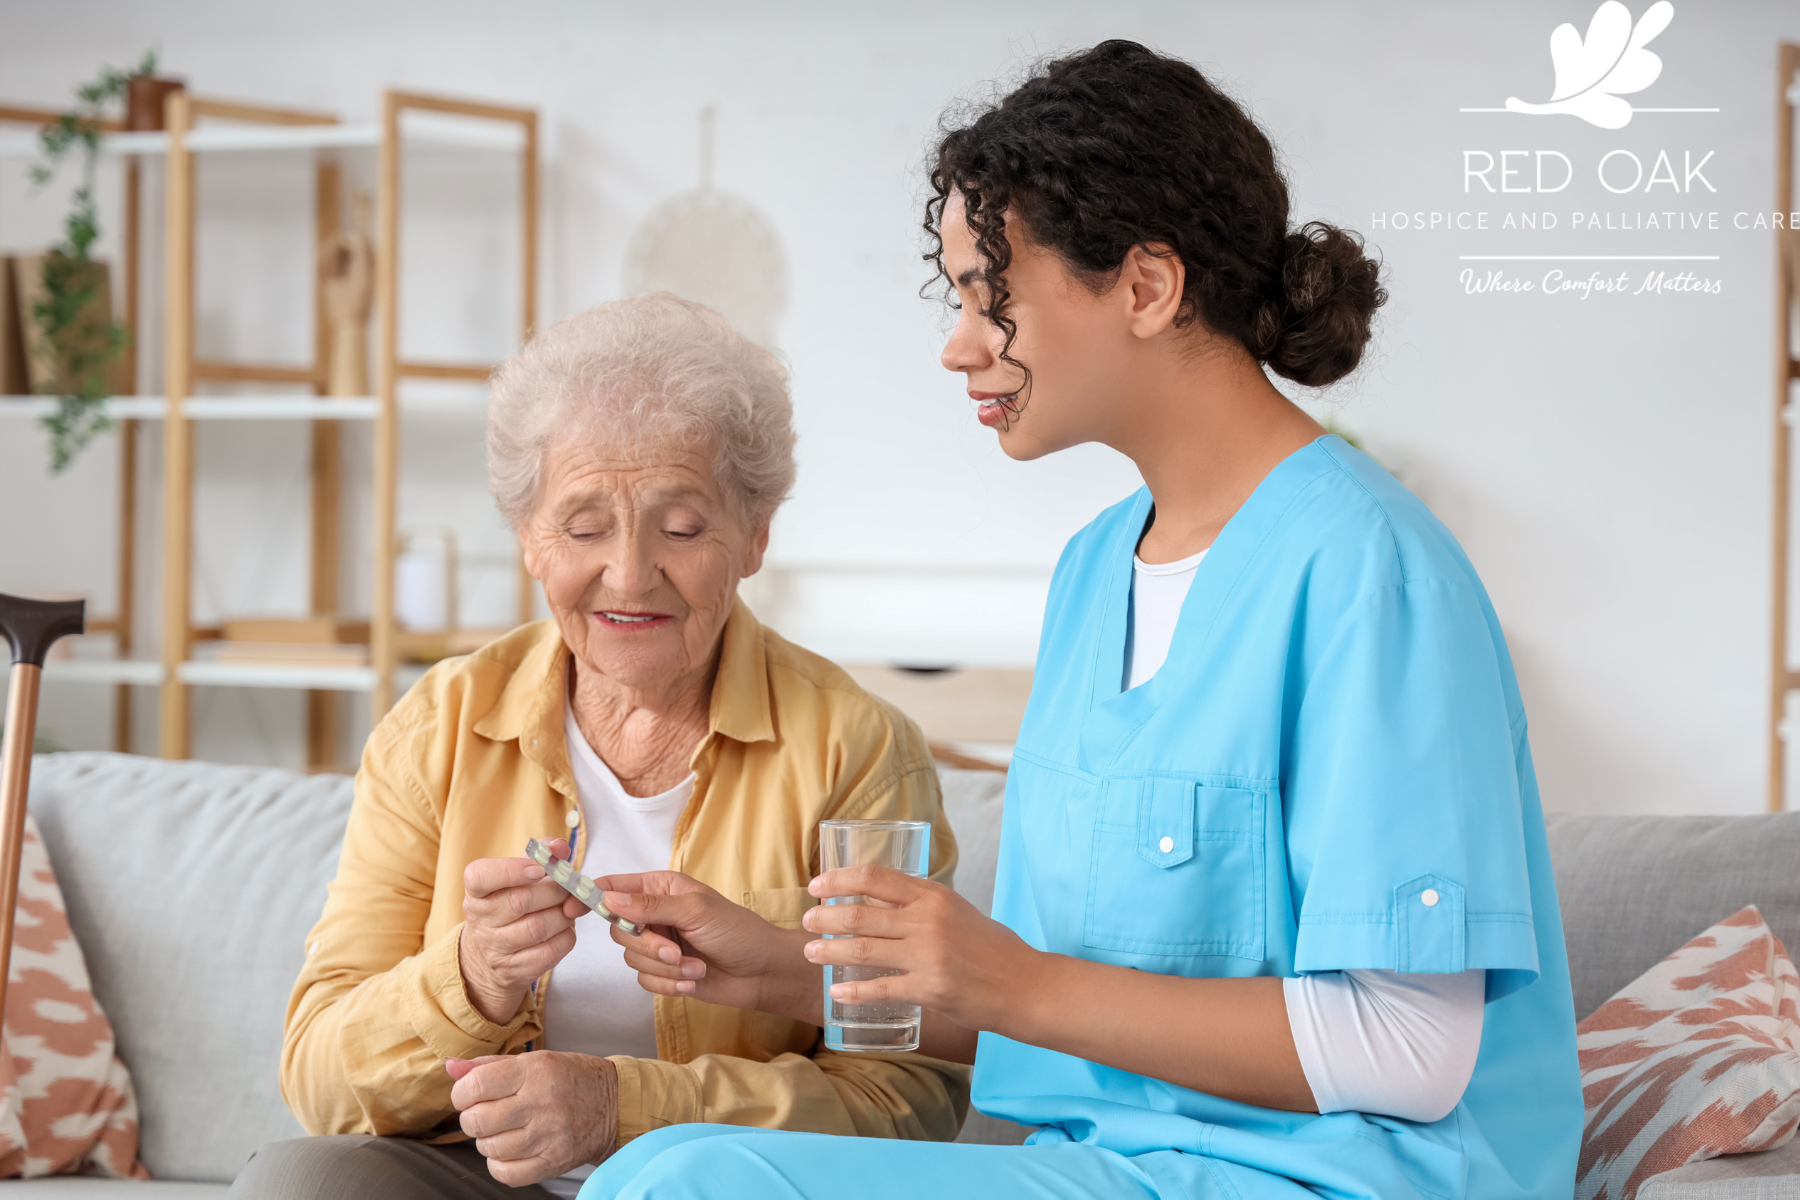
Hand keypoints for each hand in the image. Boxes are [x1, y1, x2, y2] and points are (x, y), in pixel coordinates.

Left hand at [448, 1052, 616, 1184]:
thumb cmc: (571, 1078)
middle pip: (477, 1121)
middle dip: (472, 1117)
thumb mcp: (535, 1061)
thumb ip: (489, 1065)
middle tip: (485, 1112)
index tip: (468, 1093)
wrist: (615, 1104)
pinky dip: (499, 1164)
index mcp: (535, 1071)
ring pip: (489, 1148)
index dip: (461, 1092)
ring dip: (487, 1140)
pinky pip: (506, 1173)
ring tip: (504, 1129)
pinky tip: (510, 1150)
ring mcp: (548, 1136)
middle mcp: (541, 1103)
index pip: (476, 1085)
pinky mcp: (553, 1161)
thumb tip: (450, 1067)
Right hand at [459, 838, 585, 1024]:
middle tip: (568, 886)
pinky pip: (551, 951)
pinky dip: (567, 936)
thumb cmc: (509, 908)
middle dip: (554, 890)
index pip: (480, 877)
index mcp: (476, 893)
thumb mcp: (515, 879)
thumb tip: (560, 847)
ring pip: (539, 927)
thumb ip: (539, 856)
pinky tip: (565, 929)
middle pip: (521, 901)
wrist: (488, 960)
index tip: (538, 868)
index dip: (511, 870)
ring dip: (563, 914)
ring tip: (568, 907)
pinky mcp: (515, 971)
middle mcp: (481, 921)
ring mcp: (496, 950)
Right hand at [598, 871, 818, 1023]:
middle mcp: (654, 914)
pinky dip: (670, 984)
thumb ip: (650, 907)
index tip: (572, 908)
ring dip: (666, 968)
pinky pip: (645, 982)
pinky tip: (694, 979)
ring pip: (632, 960)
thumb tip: (608, 899)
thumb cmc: (738, 931)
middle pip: (619, 931)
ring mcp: (658, 944)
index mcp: (660, 888)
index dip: (591, 896)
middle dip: (648, 946)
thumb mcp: (696, 910)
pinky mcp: (663, 972)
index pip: (614, 887)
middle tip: (676, 950)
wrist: (762, 972)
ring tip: (696, 966)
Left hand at [802, 866, 1035, 1033]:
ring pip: (864, 949)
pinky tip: (836, 991)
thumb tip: (875, 900)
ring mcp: (928, 955)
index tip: (817, 885)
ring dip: (829, 950)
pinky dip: (854, 990)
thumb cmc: (989, 947)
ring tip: (809, 952)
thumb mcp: (955, 911)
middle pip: (860, 914)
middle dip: (825, 917)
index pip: (874, 877)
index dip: (838, 879)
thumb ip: (918, 905)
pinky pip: (881, 988)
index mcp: (932, 895)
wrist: (1023, 984)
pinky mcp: (930, 989)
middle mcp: (927, 920)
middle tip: (806, 921)